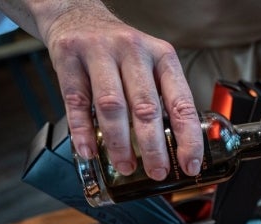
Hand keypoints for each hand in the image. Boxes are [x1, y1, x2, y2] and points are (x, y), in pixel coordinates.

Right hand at [40, 3, 202, 179]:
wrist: (78, 15)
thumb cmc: (122, 51)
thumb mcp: (152, 65)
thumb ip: (164, 99)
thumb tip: (178, 147)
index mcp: (162, 57)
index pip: (181, 103)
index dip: (188, 138)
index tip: (190, 164)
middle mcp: (133, 52)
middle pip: (146, 107)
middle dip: (153, 146)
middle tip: (158, 172)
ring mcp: (99, 53)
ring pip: (112, 105)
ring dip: (119, 143)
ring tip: (126, 166)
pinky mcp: (69, 58)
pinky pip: (76, 101)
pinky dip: (82, 131)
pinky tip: (89, 150)